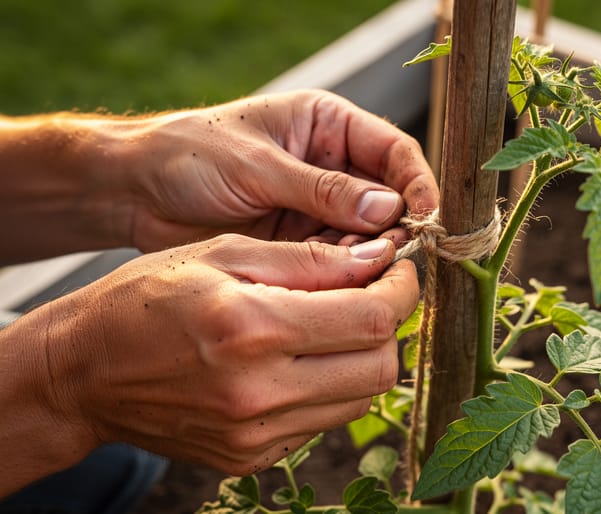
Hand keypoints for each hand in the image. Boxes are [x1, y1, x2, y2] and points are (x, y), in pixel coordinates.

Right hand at [5, 234, 413, 480]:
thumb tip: (380, 256)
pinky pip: (323, 422)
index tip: (401, 268)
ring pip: (360, 399)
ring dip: (365, 357)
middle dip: (392, 325)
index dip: (402, 289)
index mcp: (254, 329)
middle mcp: (260, 392)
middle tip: (376, 292)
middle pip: (381, 367)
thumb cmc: (146, 298)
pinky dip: (330, 387)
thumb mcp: (224, 254)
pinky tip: (302, 359)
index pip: (373, 318)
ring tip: (337, 323)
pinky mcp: (251, 457)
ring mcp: (257, 434)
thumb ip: (310, 259)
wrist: (84, 371)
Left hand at [124, 90, 438, 250]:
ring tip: (361, 274)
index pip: (393, 152)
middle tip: (394, 257)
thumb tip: (388, 211)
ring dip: (369, 256)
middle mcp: (333, 166)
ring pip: (367, 235)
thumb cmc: (190, 154)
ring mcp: (318, 207)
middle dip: (396, 228)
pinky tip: (338, 287)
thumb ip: (322, 189)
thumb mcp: (257, 165)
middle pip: (389, 198)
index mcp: (328, 126)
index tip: (426, 217)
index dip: (416, 183)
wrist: (134, 190)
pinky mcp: (300, 242)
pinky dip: (343, 274)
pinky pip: (337, 259)